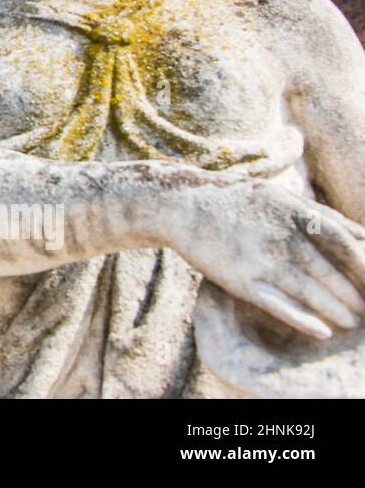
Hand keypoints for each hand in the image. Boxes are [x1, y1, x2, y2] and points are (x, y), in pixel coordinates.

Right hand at [165, 178, 364, 338]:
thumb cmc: (236, 201)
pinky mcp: (238, 279)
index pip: (342, 240)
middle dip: (352, 293)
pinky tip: (321, 331)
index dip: (363, 262)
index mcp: (292, 212)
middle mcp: (278, 236)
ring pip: (307, 291)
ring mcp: (258, 258)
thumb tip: (362, 235)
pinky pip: (277, 305)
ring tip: (351, 322)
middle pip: (327, 271)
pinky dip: (301, 319)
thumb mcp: (278, 196)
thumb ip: (318, 215)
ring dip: (334, 309)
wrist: (182, 204)